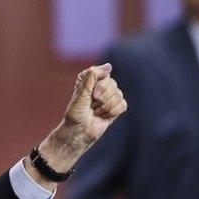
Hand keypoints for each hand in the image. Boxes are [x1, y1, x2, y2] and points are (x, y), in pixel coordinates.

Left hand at [25, 64, 126, 190]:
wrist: (78, 132)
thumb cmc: (75, 114)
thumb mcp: (80, 94)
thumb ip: (92, 77)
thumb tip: (109, 66)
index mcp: (90, 79)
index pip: (104, 73)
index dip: (99, 86)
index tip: (92, 96)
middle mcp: (100, 85)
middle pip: (112, 84)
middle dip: (101, 99)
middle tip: (91, 107)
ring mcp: (109, 96)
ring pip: (118, 95)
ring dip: (104, 108)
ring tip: (95, 113)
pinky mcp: (116, 107)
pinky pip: (122, 104)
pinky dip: (112, 112)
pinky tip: (103, 117)